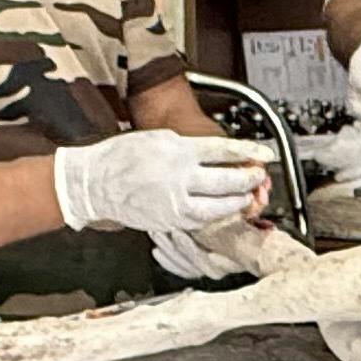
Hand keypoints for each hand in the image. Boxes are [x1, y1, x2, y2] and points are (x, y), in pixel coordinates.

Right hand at [55, 127, 270, 248]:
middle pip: (227, 181)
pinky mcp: (169, 221)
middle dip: (249, 179)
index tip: (266, 154)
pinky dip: (215, 215)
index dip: (249, 152)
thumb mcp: (159, 139)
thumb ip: (191, 147)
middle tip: (258, 176)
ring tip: (245, 196)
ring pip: (218, 208)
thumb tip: (221, 153)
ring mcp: (173, 204)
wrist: (94, 183)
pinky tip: (221, 208)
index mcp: (177, 152)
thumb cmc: (123, 157)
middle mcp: (178, 179)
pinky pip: (201, 220)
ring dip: (237, 202)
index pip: (223, 150)